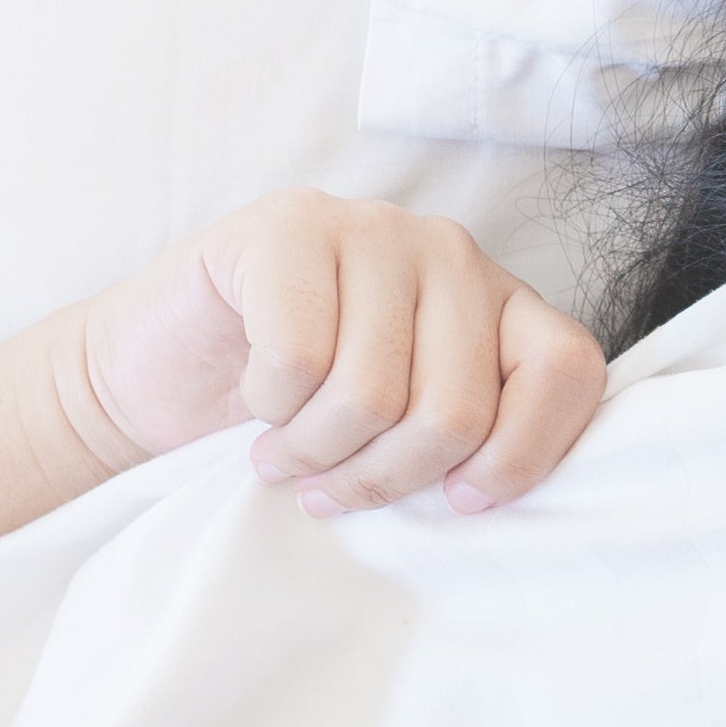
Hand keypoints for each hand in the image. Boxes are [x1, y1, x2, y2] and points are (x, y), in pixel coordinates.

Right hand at [58, 191, 602, 515]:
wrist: (158, 368)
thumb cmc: (293, 409)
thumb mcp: (400, 432)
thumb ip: (465, 441)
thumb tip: (489, 496)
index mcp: (500, 303)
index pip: (567, 370)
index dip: (523, 455)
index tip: (460, 501)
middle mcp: (451, 252)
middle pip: (456, 409)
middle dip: (383, 477)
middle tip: (329, 487)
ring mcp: (372, 227)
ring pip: (372, 393)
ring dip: (314, 452)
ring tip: (285, 452)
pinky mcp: (290, 226)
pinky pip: (298, 362)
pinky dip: (268, 407)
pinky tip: (256, 396)